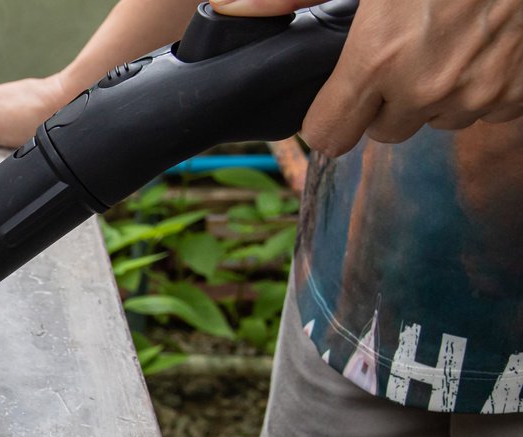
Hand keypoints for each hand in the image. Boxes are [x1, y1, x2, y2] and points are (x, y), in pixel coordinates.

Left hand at [210, 0, 522, 153]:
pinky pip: (489, 111)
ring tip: (446, 41)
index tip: (339, 98)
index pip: (329, 136)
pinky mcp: (518, 94)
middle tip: (402, 52)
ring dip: (437, 93)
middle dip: (387, 102)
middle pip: (386, 132)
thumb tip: (230, 9)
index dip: (331, 117)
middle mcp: (425, 87)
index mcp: (377, 61)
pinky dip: (484, 85)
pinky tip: (482, 46)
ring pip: (439, 120)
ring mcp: (477, 93)